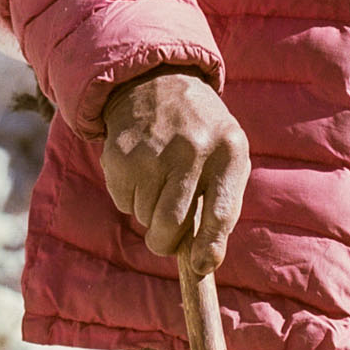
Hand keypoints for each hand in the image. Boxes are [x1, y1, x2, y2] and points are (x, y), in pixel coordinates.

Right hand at [100, 71, 250, 276]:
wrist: (158, 83)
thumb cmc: (202, 135)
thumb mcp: (228, 156)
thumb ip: (222, 206)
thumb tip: (203, 264)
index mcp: (229, 151)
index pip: (220, 212)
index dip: (210, 246)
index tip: (201, 267)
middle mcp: (192, 149)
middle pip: (171, 224)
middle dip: (165, 242)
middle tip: (165, 238)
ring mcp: (153, 151)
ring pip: (143, 216)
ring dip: (148, 214)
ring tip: (159, 182)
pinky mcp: (120, 153)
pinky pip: (122, 202)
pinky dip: (130, 198)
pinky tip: (141, 171)